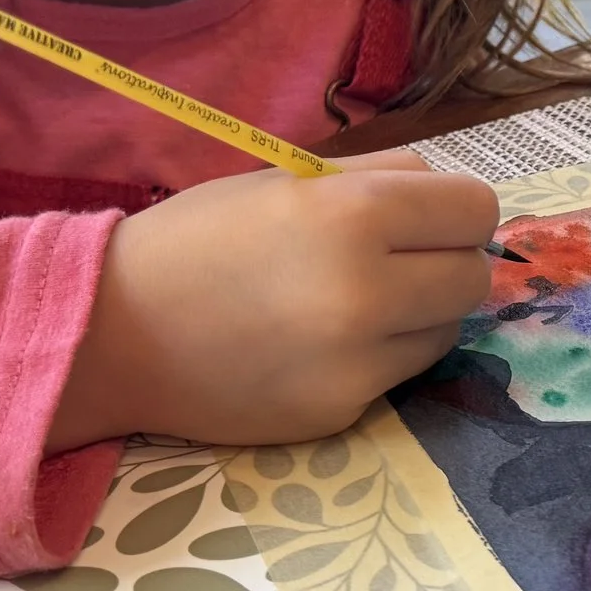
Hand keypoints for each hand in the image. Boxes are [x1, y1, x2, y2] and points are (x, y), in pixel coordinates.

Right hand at [48, 150, 498, 448]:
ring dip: (420, 314)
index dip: (457, 211)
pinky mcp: (342, 412)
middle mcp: (368, 292)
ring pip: (447, 331)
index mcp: (355, 215)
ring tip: (357, 302)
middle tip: (398, 260)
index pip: (476, 210)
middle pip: (473, 277)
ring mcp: (358, 363)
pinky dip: (377, 357)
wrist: (114, 333)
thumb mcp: (287, 180)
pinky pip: (399, 374)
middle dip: (446, 262)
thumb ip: (379, 178)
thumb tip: (451, 195)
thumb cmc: (198, 240)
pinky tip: (320, 345)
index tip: (430, 218)